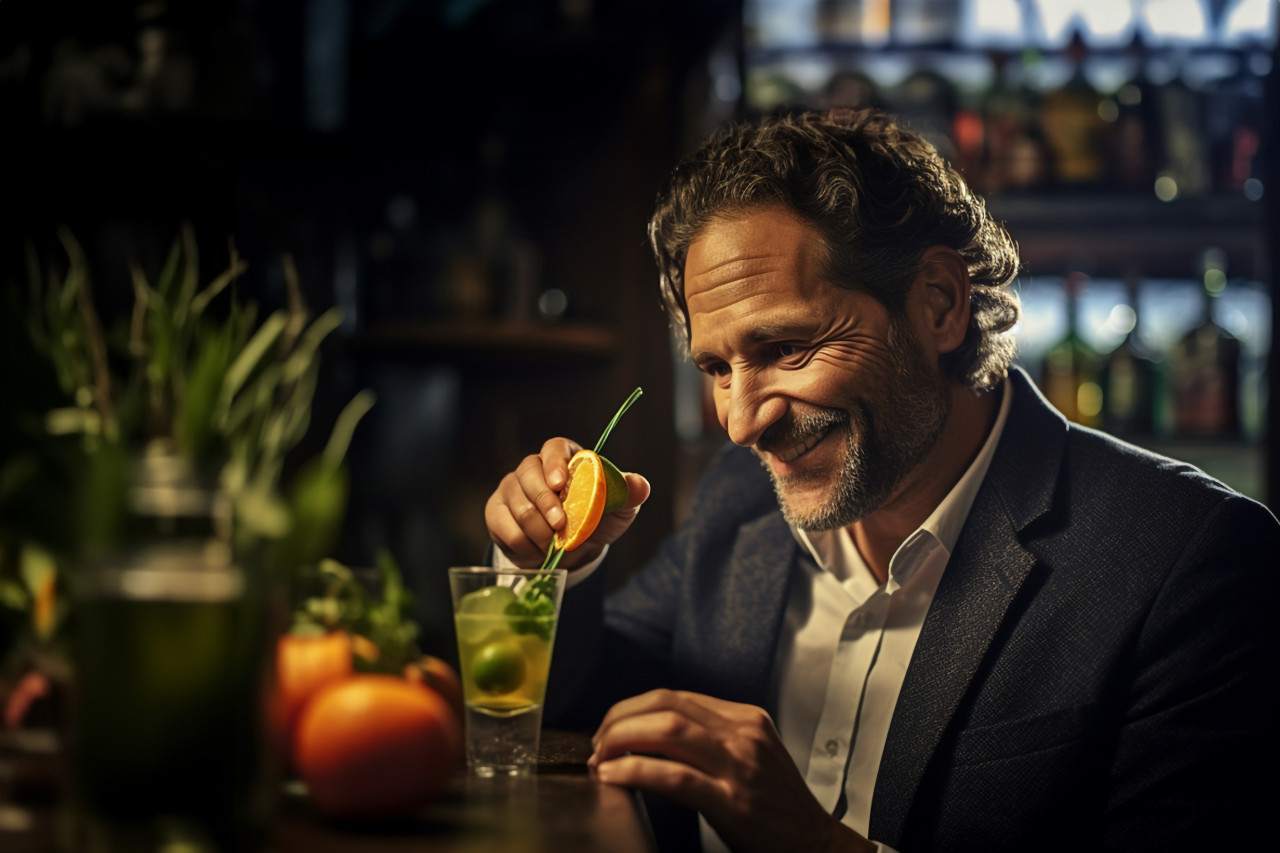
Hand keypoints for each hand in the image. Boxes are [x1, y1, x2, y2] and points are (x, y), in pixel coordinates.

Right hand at [485, 437, 650, 569]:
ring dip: (540, 531)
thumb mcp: (617, 510)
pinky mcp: (496, 512)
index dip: (555, 463)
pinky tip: (538, 549)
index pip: (554, 447)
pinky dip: (525, 544)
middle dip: (545, 503)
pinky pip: (505, 526)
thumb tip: (640, 486)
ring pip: (518, 504)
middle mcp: (533, 468)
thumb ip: (627, 494)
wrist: (571, 552)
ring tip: (555, 544)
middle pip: (529, 473)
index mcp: (565, 459)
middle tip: (560, 525)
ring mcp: (511, 488)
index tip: (560, 484)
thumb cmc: (594, 522)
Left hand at [589, 690, 874, 852]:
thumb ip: (713, 739)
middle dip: (621, 719)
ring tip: (601, 757)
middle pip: (666, 705)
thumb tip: (654, 735)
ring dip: (622, 740)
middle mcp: (742, 734)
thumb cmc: (778, 807)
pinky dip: (637, 772)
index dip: (633, 708)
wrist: (816, 843)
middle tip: (599, 742)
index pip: (676, 696)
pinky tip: (615, 777)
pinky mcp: (732, 801)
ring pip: (667, 730)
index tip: (612, 727)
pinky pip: (675, 776)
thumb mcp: (751, 756)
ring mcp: (739, 765)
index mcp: (745, 719)